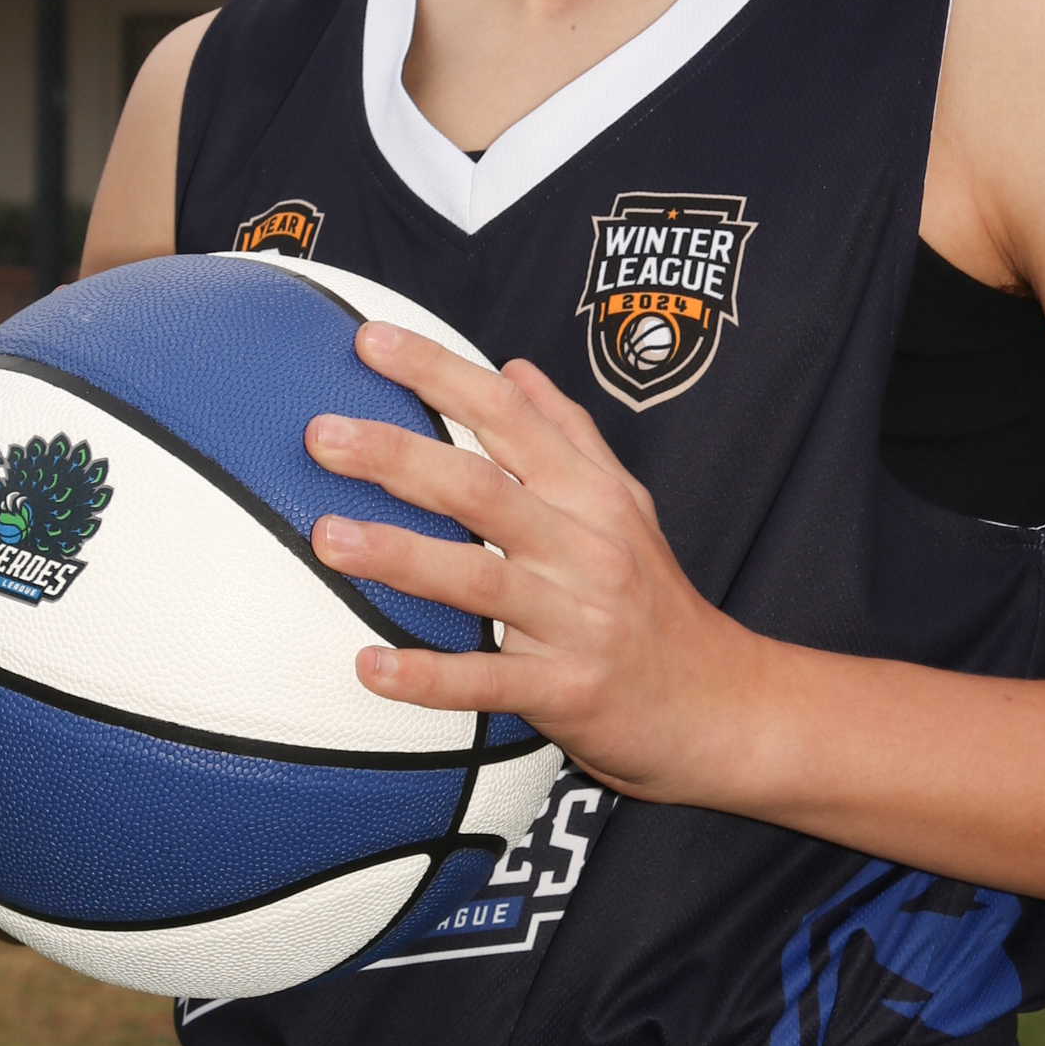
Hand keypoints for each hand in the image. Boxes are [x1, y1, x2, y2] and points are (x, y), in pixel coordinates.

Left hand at [306, 323, 775, 806]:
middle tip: (322, 434)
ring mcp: (576, 620)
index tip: (370, 341)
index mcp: (591, 494)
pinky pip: (486, 683)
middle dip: (398, 456)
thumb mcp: (628, 505)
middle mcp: (584, 547)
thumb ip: (570, 435)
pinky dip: (427, 677)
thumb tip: (513, 366)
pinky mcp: (567, 691)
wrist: (722, 704)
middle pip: (481, 488)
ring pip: (477, 580)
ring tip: (325, 537)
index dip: (439, 374)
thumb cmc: (657, 601)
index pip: (508, 416)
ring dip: (398, 557)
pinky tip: (367, 665)